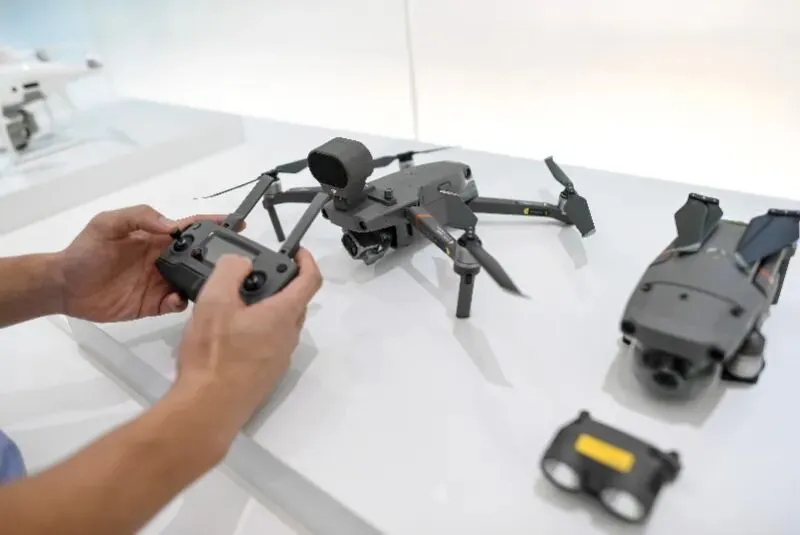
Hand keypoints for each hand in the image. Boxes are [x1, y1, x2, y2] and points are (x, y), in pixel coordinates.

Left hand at [58, 204, 242, 322]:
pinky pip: (176, 304)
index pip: (190, 229)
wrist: (65, 286)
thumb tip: (171, 225)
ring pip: (192, 281)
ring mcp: (160, 283)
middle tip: (232, 263)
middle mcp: (164, 259)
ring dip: (204, 282)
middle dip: (217, 258)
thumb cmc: (85, 251)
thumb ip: (139, 217)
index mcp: (156, 238)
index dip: (213, 224)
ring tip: (211, 284)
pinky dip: (183, 302)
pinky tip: (178, 299)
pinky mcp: (153, 304)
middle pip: (198, 256)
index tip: (237, 223)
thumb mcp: (107, 224)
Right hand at [172, 249, 321, 442]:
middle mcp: (289, 336)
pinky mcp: (267, 374)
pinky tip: (228, 335)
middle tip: (251, 278)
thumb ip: (230, 271)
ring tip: (233, 306)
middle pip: (295, 302)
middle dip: (279, 284)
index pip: (310, 280)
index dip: (307, 261)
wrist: (209, 407)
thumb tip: (242, 263)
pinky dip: (257, 331)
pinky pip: (269, 343)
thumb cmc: (215, 354)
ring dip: (266, 309)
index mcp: (284, 314)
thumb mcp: (215, 301)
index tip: (297, 252)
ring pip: (281, 323)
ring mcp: (280, 357)